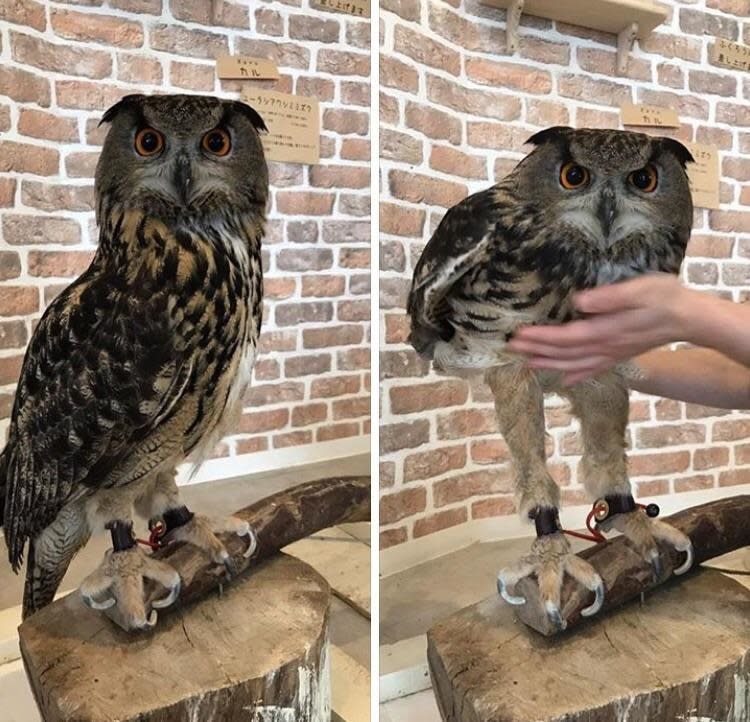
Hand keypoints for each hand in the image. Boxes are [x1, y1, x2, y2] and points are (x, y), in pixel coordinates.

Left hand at [506, 274, 690, 384]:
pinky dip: (576, 374)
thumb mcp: (639, 289)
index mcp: (605, 331)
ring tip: (527, 363)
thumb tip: (579, 301)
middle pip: (564, 353)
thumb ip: (609, 297)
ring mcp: (612, 354)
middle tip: (511, 348)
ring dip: (549, 363)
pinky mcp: (620, 355)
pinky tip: (565, 379)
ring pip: (574, 364)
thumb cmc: (665, 298)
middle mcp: (605, 347)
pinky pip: (593, 369)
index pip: (565, 338)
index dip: (540, 338)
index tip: (518, 335)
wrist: (690, 318)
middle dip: (536, 351)